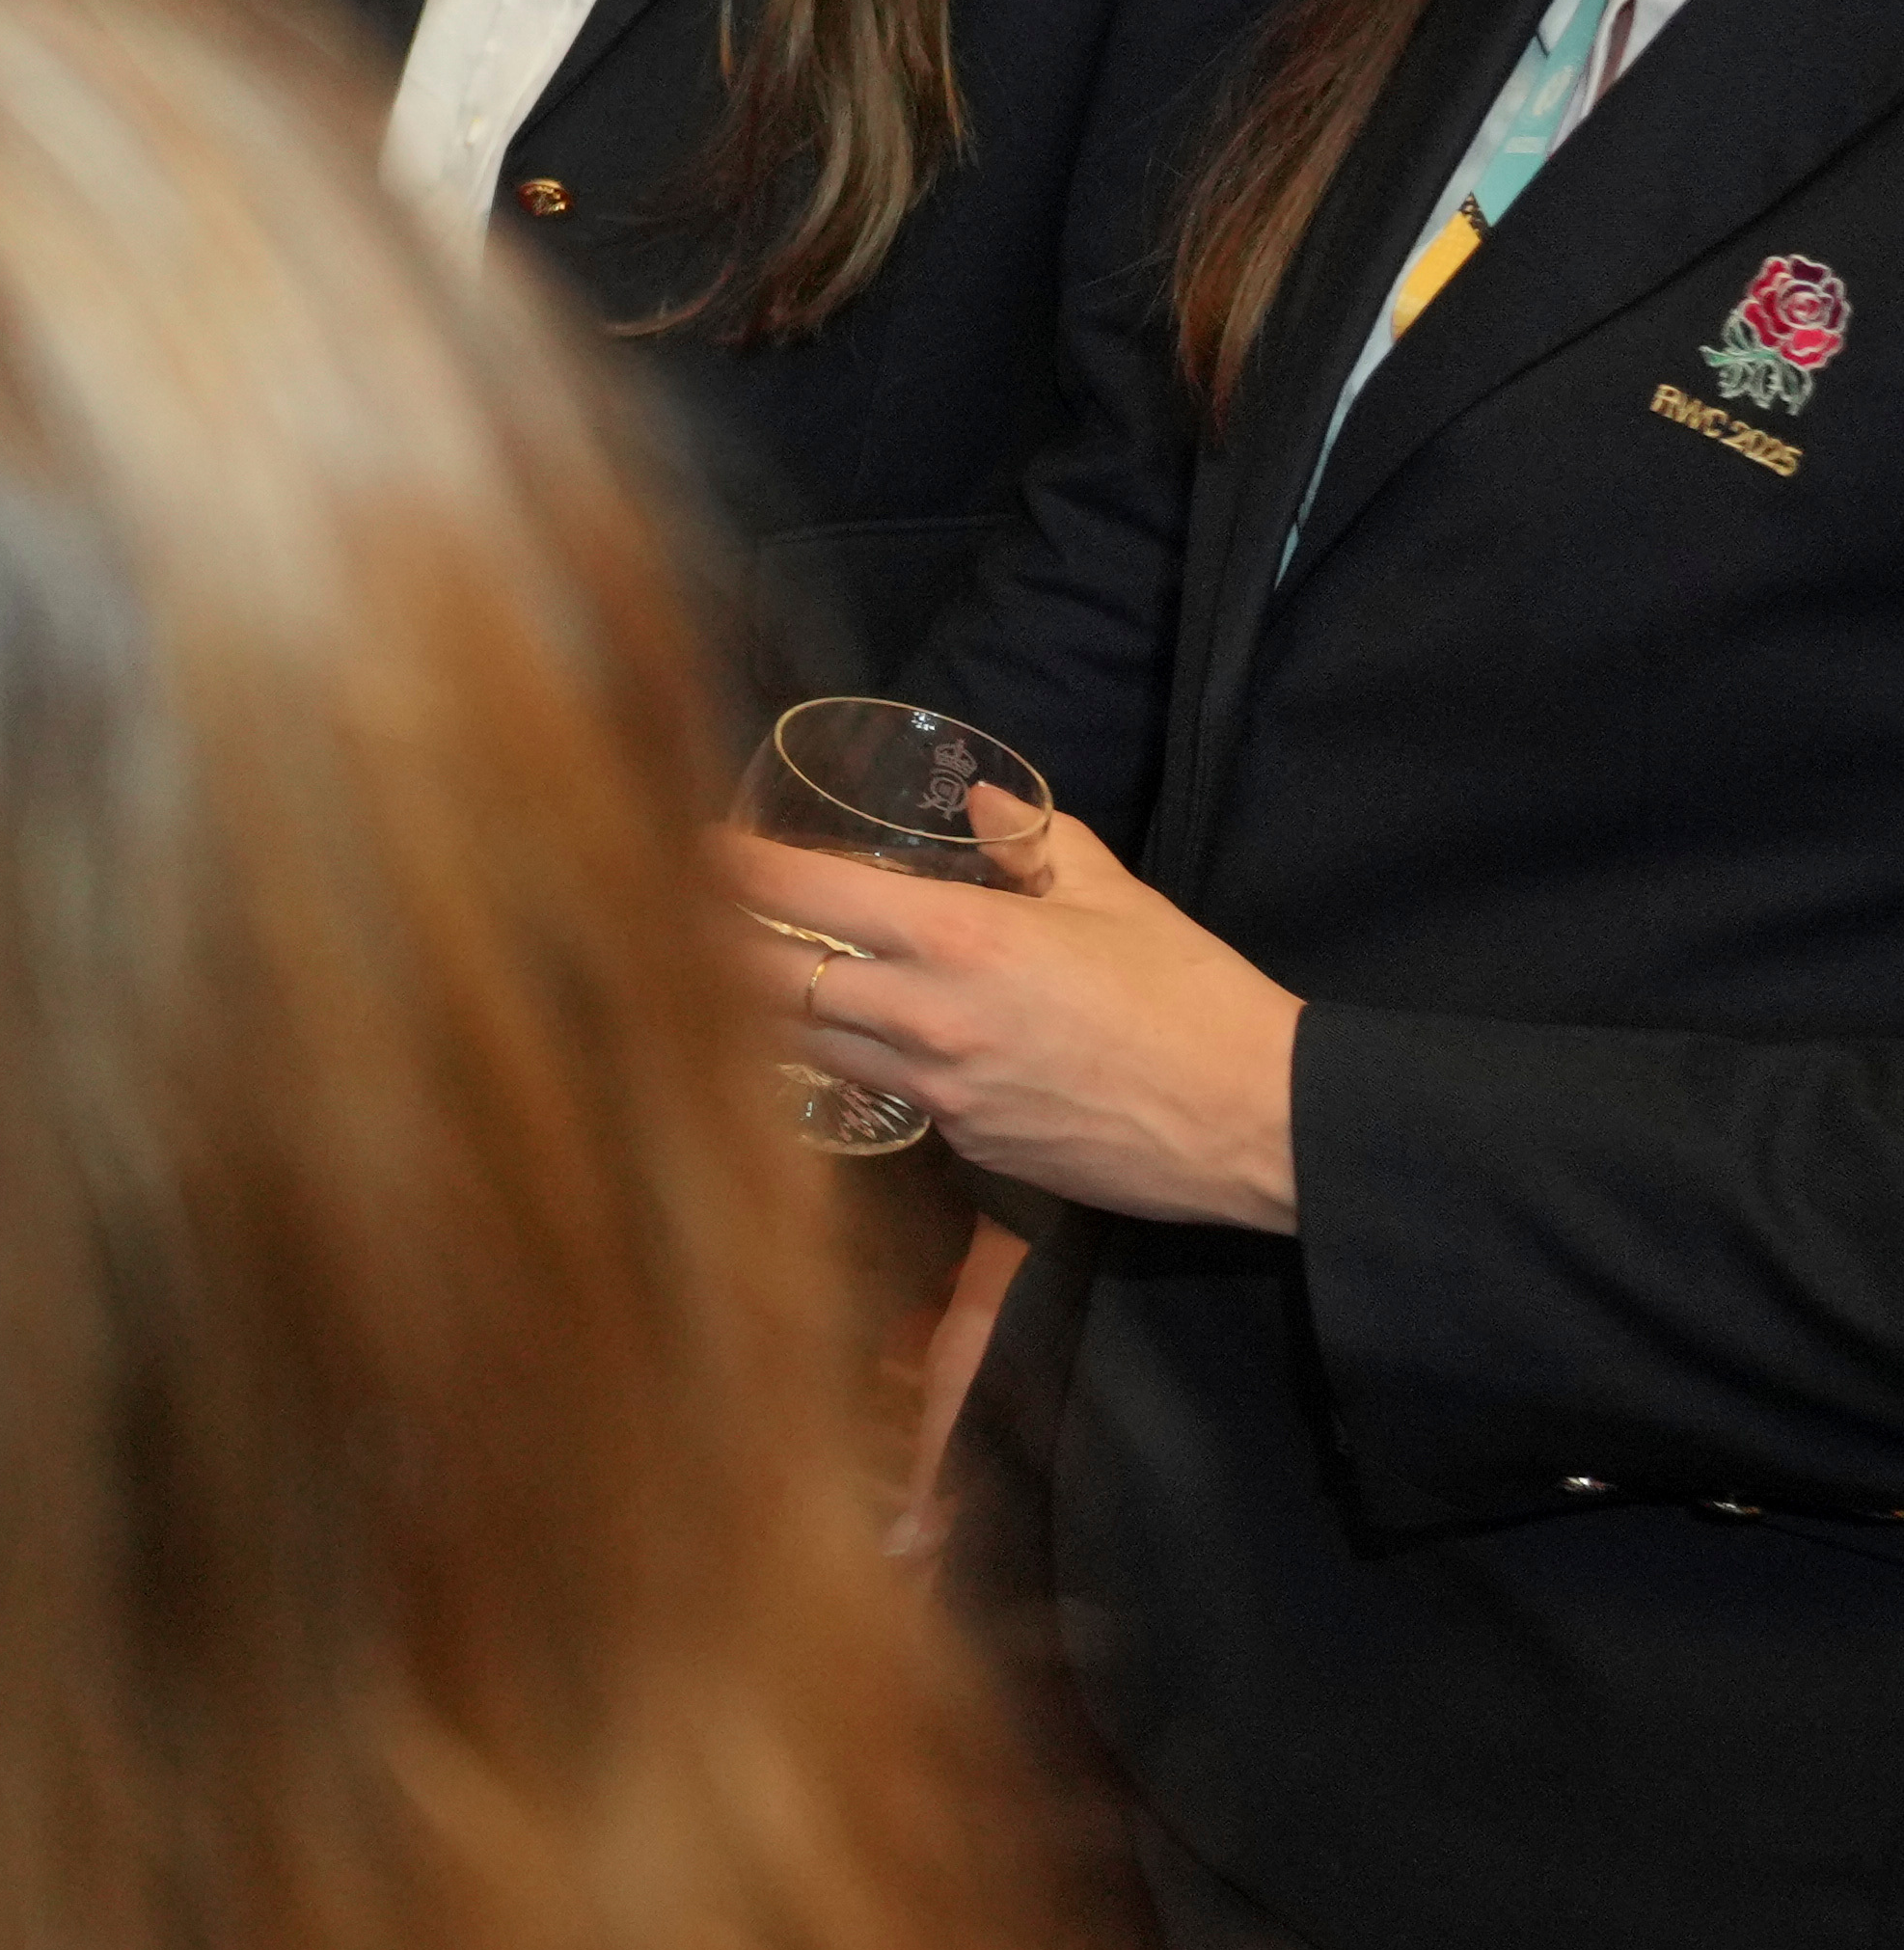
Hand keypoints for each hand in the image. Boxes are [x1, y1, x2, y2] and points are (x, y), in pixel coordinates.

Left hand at [717, 788, 1304, 1234]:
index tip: (693, 848)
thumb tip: (979, 799)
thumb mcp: (1117, 896)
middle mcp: (927, 1019)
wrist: (1258, 1123)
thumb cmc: (1194, 996)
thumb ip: (1033, 841)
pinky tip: (859, 1042)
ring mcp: (937, 1094)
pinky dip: (856, 1065)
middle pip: (766, 983)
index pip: (803, 895)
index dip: (733, 869)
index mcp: (961, 939)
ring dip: (770, 1014)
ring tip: (748, 978)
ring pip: (806, 1050)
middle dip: (716, 948)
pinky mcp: (961, 1150)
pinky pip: (880, 1097)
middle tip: (692, 920)